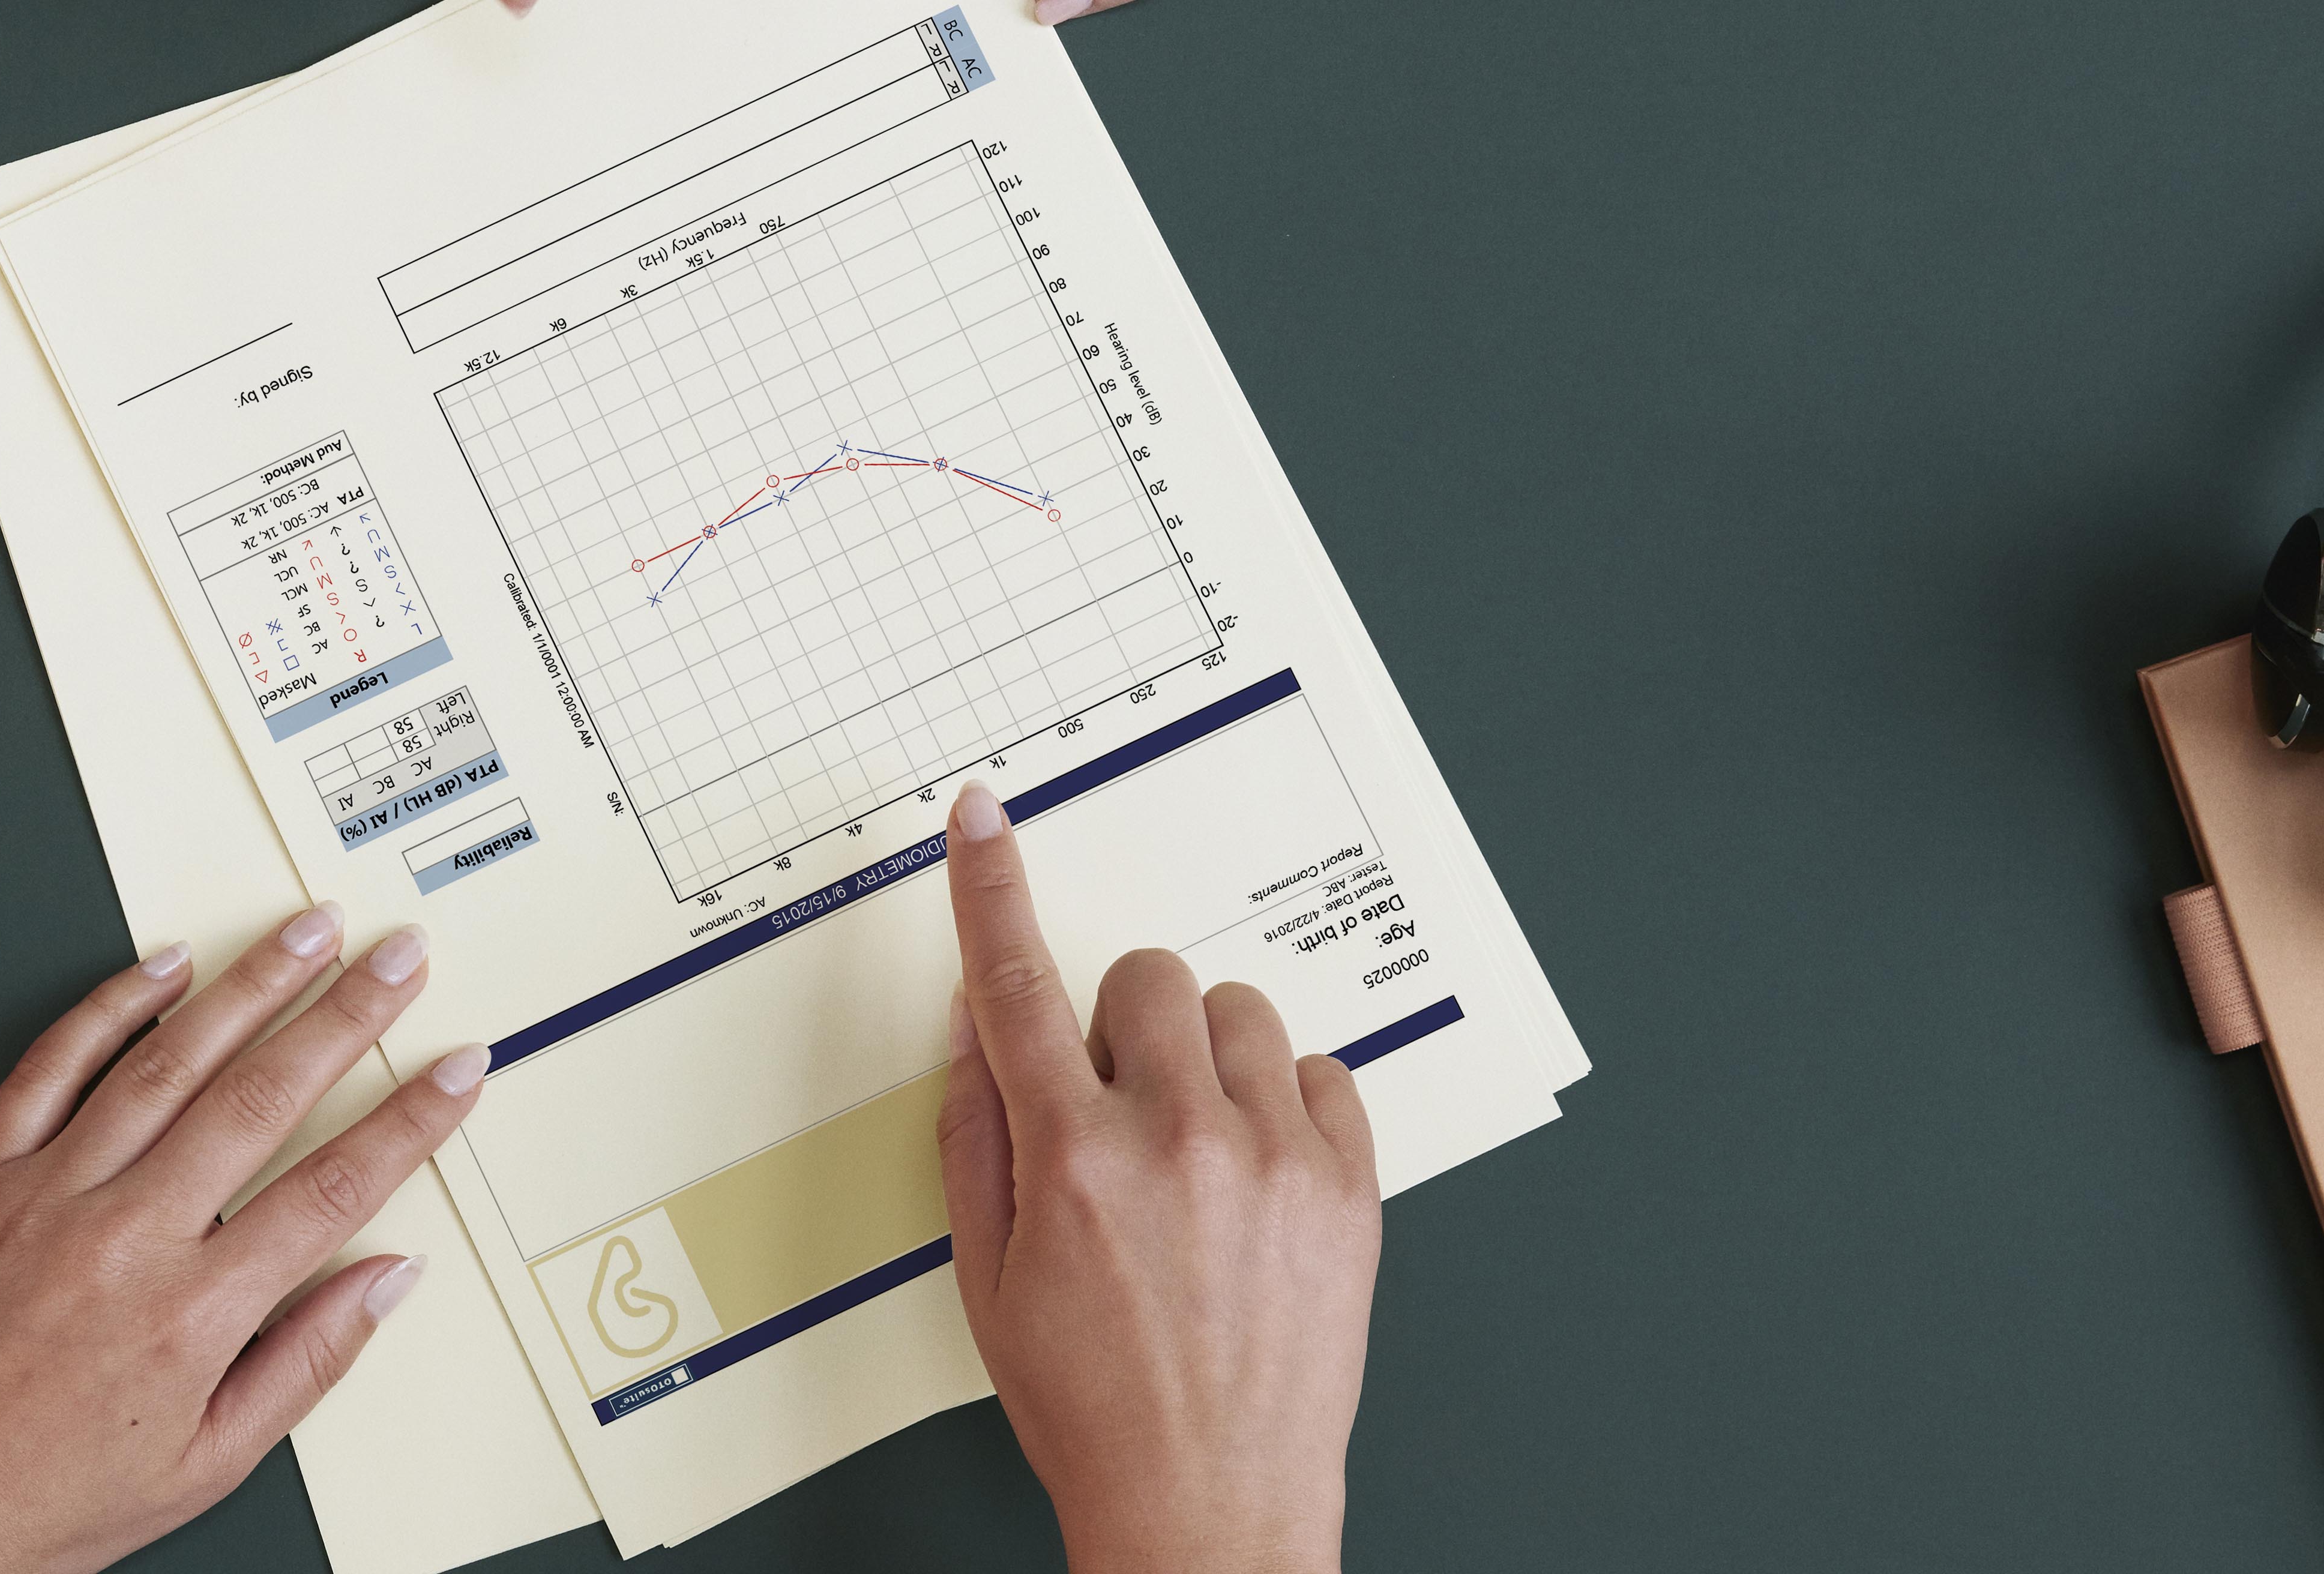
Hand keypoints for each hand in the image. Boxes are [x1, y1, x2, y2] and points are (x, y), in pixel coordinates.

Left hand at [0, 905, 489, 1573]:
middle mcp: (124, 1238)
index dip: (408, 1121)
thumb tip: (385, 1278)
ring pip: (167, 1061)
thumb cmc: (45, 1499)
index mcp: (192, 1314)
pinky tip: (163, 966)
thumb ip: (306, 1361)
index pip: (332, 1188)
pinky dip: (111, 1007)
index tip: (454, 1069)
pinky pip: (51, 1066)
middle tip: (397, 957)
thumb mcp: (205, 1462)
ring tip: (306, 931)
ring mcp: (45, 1195)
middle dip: (346, 1015)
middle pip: (263, 1096)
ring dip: (249, 985)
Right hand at [932, 784, 1382, 1573]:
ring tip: (1196, 1146)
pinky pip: (1321, 1074)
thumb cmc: (1093, 1405)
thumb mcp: (988, 1279)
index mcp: (1070, 1161)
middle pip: (1147, 979)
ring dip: (1207, 1058)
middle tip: (1121, 1103)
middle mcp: (1174, 1142)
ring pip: (1239, 1013)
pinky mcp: (1347, 1189)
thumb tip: (978, 1031)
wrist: (1207, 1503)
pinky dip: (1285, 1104)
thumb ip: (976, 1138)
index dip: (989, 888)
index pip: (1016, 985)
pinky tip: (1256, 1171)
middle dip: (1124, 1025)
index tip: (984, 819)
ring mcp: (1271, 1161)